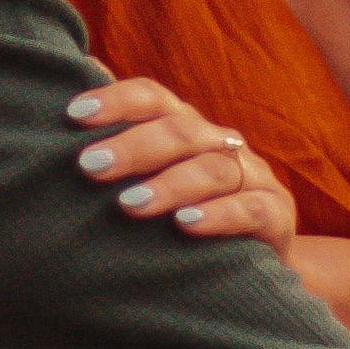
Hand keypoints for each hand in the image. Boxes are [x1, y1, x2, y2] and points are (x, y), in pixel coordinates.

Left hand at [68, 72, 294, 244]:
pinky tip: (185, 225)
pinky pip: (250, 210)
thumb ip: (120, 141)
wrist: (257, 264)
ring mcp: (254, 178)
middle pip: (182, 131)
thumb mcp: (155, 180)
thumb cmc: (188, 215)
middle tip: (90, 166)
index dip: (117, 100)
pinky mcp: (275, 217)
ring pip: (215, 169)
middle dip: (134, 146)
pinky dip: (218, 215)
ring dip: (171, 184)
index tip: (73, 114)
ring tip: (129, 204)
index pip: (154, 99)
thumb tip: (75, 85)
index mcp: (188, 129)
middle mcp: (222, 144)